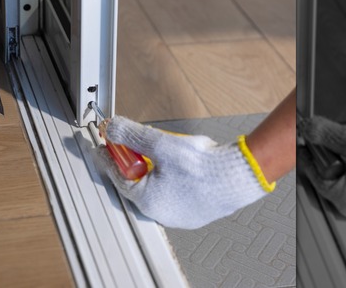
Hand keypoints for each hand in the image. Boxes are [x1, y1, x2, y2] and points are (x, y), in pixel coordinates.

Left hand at [96, 116, 267, 229]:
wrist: (238, 176)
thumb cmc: (202, 167)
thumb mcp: (160, 144)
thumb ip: (132, 135)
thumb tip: (113, 128)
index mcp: (147, 201)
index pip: (118, 177)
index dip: (111, 158)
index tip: (107, 148)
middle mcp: (161, 213)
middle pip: (138, 183)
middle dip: (137, 162)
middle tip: (138, 146)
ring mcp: (180, 215)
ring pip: (159, 188)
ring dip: (157, 170)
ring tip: (168, 153)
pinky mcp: (196, 212)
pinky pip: (177, 193)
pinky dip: (174, 179)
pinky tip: (184, 166)